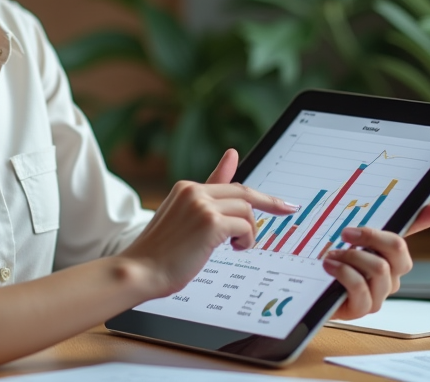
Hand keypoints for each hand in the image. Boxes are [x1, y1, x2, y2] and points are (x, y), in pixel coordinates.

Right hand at [121, 148, 297, 298]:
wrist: (140, 271)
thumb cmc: (161, 251)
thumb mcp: (184, 217)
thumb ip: (208, 193)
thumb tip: (229, 159)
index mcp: (186, 188)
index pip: (230, 184)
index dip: (258, 193)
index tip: (279, 198)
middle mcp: (194, 191)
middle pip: (244, 193)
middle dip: (270, 203)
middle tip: (289, 210)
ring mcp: (202, 205)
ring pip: (246, 210)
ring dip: (248, 231)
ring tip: (236, 247)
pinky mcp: (211, 223)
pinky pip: (244, 227)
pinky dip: (246, 240)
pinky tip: (235, 249)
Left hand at [324, 199, 429, 320]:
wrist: (308, 292)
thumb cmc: (331, 261)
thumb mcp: (345, 236)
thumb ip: (365, 219)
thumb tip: (400, 204)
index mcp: (390, 254)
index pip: (413, 230)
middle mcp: (391, 274)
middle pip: (398, 249)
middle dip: (371, 236)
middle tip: (345, 233)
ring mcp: (380, 293)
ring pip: (379, 268)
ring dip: (350, 257)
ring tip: (330, 256)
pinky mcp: (363, 309)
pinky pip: (361, 288)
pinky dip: (343, 273)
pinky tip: (329, 267)